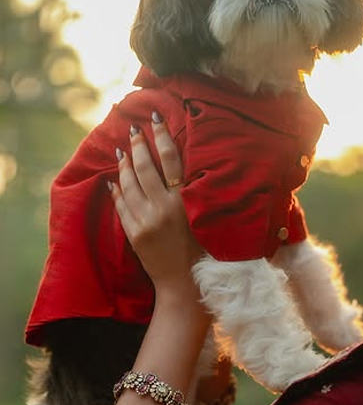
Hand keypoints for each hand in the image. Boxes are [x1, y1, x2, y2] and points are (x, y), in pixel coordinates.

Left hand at [111, 116, 203, 297]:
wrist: (186, 286)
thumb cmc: (205, 253)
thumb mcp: (207, 219)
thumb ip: (195, 195)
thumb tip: (183, 169)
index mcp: (186, 202)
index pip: (171, 160)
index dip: (162, 136)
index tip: (155, 118)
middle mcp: (164, 208)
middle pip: (146, 167)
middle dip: (138, 145)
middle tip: (133, 130)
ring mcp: (146, 222)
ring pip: (130, 184)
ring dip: (124, 164)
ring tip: (122, 151)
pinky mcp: (135, 235)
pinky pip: (122, 206)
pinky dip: (117, 191)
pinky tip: (114, 181)